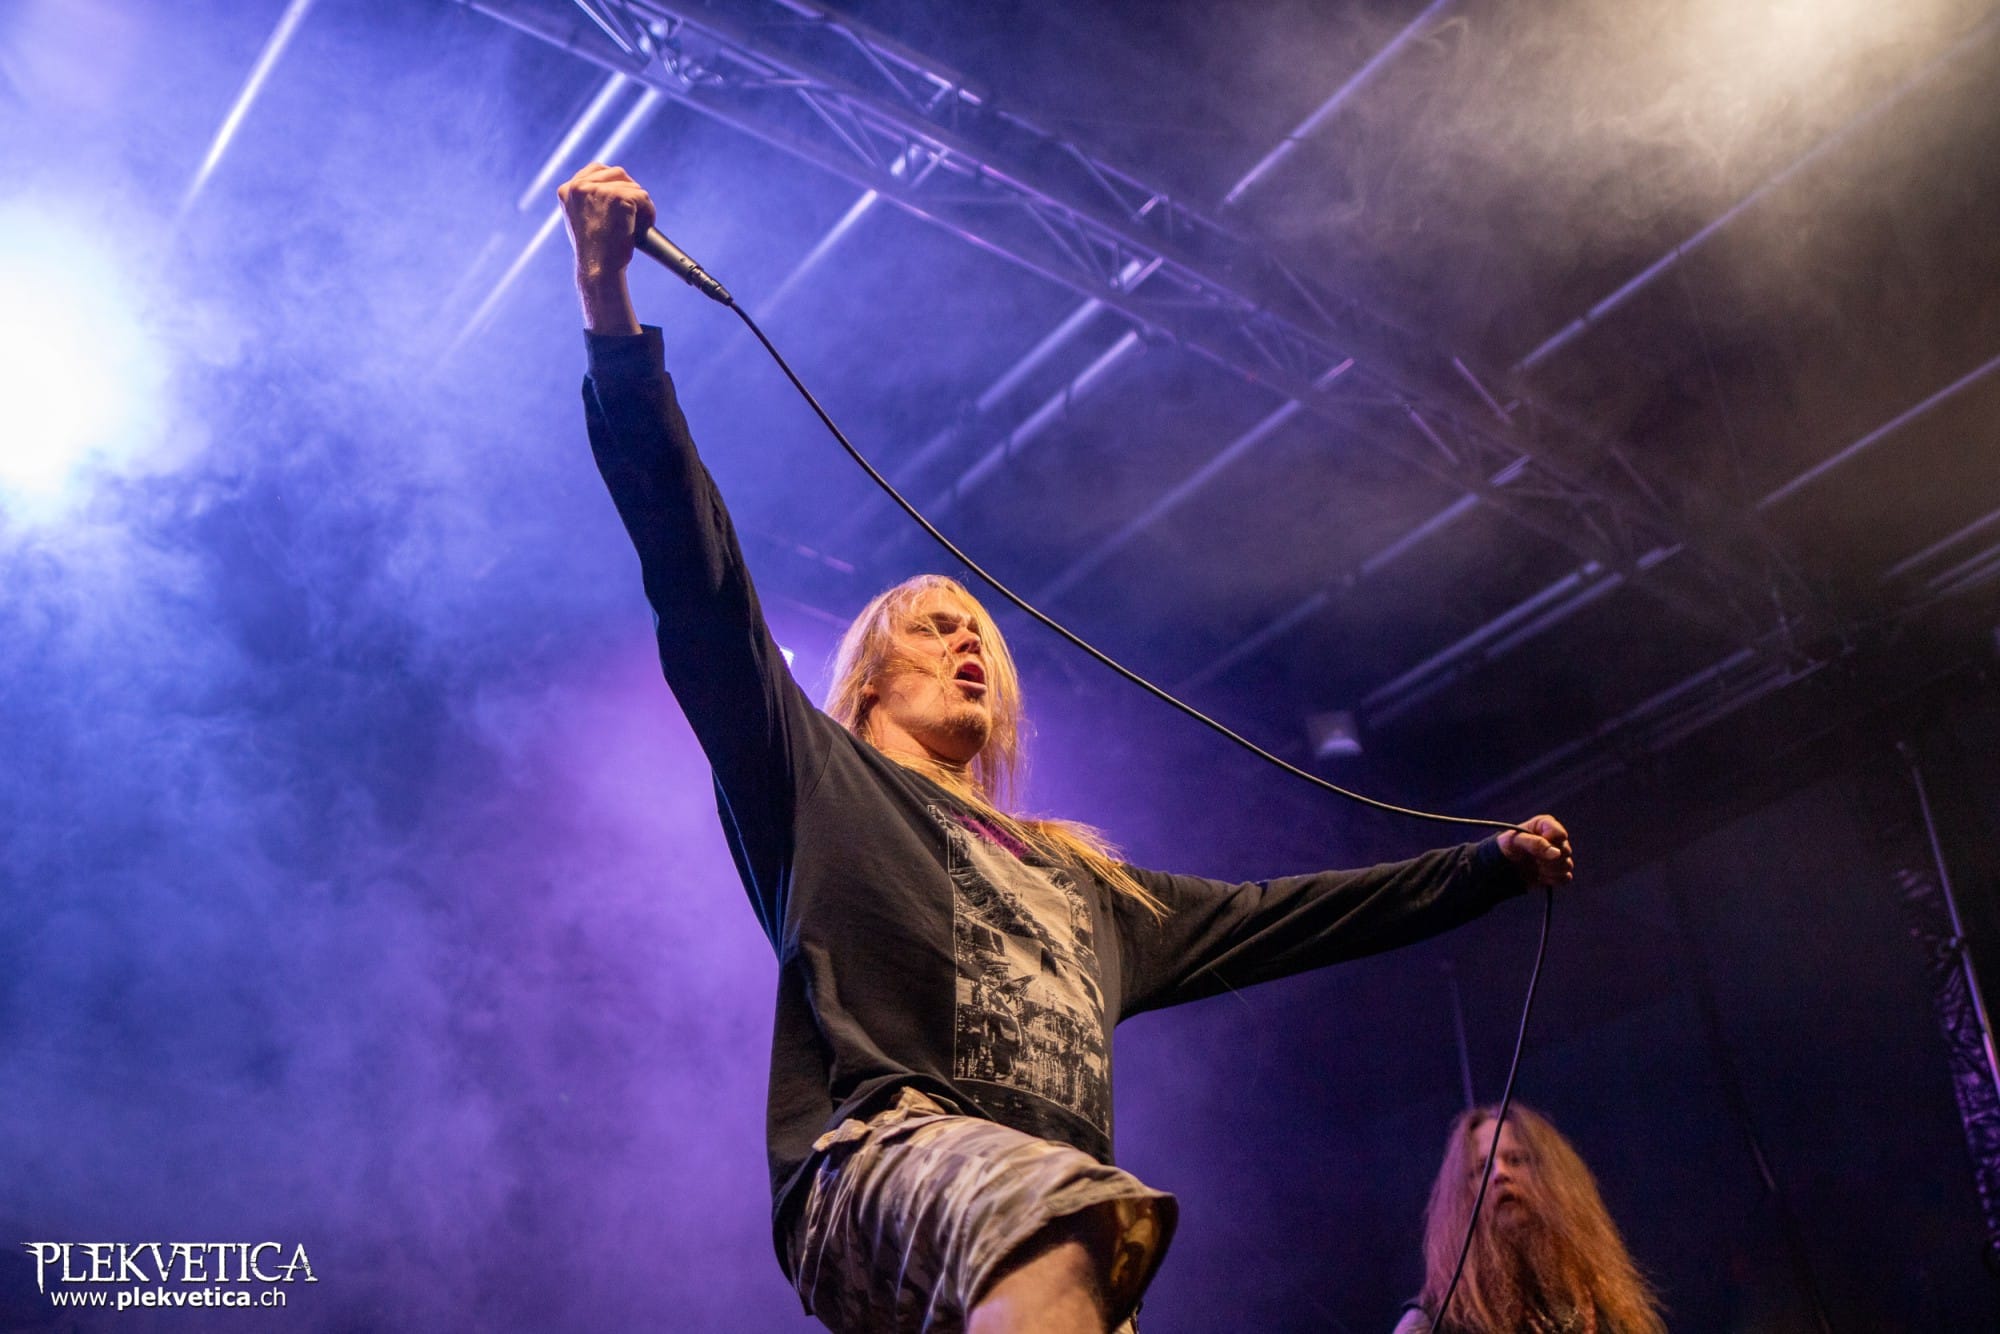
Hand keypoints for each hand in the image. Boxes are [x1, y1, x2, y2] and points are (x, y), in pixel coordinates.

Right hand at [558, 162, 655, 332]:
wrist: (598, 269)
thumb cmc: (595, 253)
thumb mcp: (583, 220)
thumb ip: (591, 201)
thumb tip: (612, 189)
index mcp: (567, 190)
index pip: (597, 170)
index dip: (614, 182)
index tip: (623, 196)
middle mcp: (579, 186)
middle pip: (618, 174)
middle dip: (631, 192)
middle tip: (635, 213)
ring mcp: (598, 190)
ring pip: (633, 187)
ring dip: (641, 205)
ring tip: (637, 226)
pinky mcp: (618, 197)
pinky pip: (643, 198)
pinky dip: (649, 213)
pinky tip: (643, 228)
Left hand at [1497, 814, 1572, 888]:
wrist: (1503, 866)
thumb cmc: (1507, 847)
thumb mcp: (1515, 840)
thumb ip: (1535, 843)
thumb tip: (1557, 853)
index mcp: (1545, 825)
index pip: (1560, 834)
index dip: (1550, 843)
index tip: (1537, 849)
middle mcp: (1555, 839)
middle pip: (1566, 851)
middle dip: (1548, 859)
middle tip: (1534, 859)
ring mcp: (1559, 856)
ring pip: (1567, 865)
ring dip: (1549, 870)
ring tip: (1536, 867)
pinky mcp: (1559, 871)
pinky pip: (1565, 878)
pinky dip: (1552, 879)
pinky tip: (1541, 876)